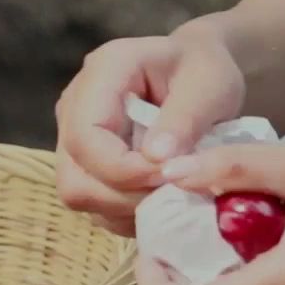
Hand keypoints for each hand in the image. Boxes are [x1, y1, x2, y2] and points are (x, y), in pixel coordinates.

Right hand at [55, 23, 245, 234]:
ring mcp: (73, 140)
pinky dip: (128, 213)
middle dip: (124, 197)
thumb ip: (185, 119)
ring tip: (168, 191)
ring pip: (80, 197)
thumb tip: (156, 160)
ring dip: (127, 208)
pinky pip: (95, 207)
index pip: (86, 138)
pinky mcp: (84, 166)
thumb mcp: (210, 85)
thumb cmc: (204, 70)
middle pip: (73, 178)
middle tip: (171, 189)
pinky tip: (157, 195)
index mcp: (101, 74)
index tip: (169, 175)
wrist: (195, 71)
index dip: (123, 170)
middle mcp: (74, 107)